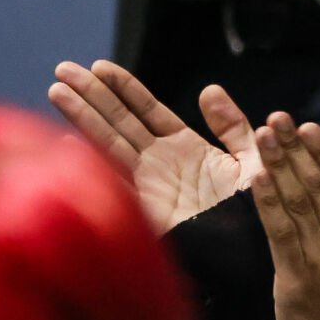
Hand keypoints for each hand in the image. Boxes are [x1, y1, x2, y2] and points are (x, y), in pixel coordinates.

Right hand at [48, 60, 258, 231]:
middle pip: (120, 121)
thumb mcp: (254, 159)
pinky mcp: (148, 210)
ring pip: (111, 143)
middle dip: (92, 95)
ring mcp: (150, 185)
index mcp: (184, 148)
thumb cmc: (263, 210)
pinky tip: (68, 144)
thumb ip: (233, 126)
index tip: (99, 66)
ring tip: (56, 91)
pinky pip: (117, 183)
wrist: (261, 252)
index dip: (124, 88)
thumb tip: (209, 89)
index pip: (147, 109)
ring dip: (83, 118)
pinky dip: (93, 164)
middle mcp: (160, 164)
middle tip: (63, 68)